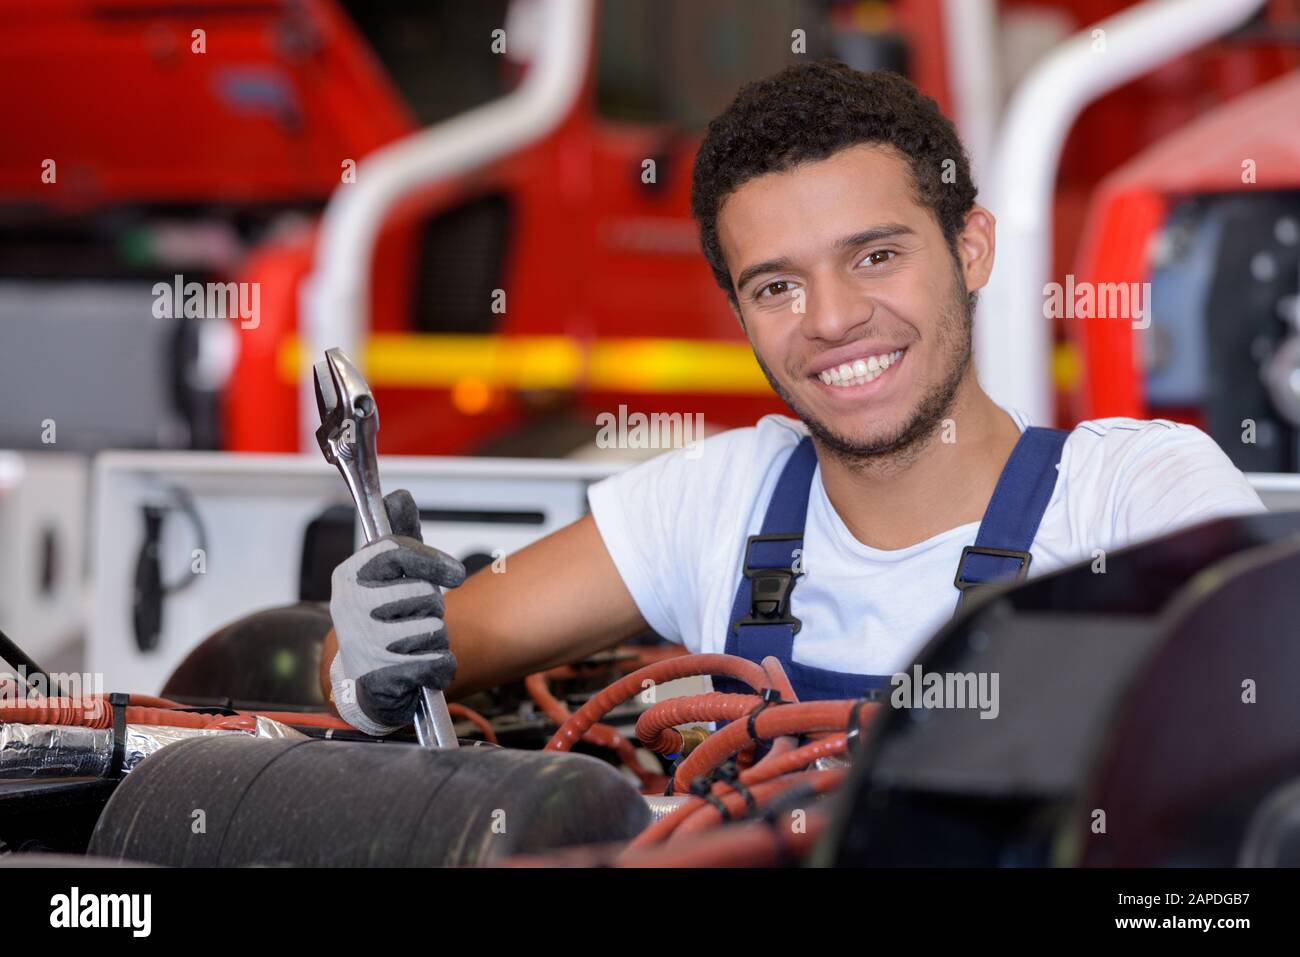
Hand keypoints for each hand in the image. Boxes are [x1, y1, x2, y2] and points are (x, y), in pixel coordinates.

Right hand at [328, 490, 466, 733]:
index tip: (456, 574)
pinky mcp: (382, 679)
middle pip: (424, 594)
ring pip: (434, 631)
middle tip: (415, 618)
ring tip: (414, 644)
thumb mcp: (389, 574)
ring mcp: (365, 644)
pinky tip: (422, 667)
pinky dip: (440, 666)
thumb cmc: (383, 618)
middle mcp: (351, 607)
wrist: (363, 679)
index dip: (432, 561)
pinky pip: (438, 663)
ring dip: (436, 640)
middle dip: (432, 609)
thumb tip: (399, 496)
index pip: (397, 552)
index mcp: (350, 575)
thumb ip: (401, 536)